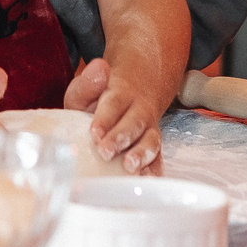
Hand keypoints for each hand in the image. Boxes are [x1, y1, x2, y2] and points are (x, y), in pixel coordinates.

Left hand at [63, 58, 170, 172]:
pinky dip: (155, 168)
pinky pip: (158, 157)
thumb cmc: (101, 96)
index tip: (94, 133)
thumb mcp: (88, 86)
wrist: (136, 91)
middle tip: (105, 152)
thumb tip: (99, 68)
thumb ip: (89, 82)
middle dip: (121, 138)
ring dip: (142, 154)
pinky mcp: (154, 145)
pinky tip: (149, 178)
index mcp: (122, 92)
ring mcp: (149, 129)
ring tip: (130, 167)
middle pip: (133, 123)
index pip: (114, 103)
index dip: (105, 118)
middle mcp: (140, 111)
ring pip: (151, 140)